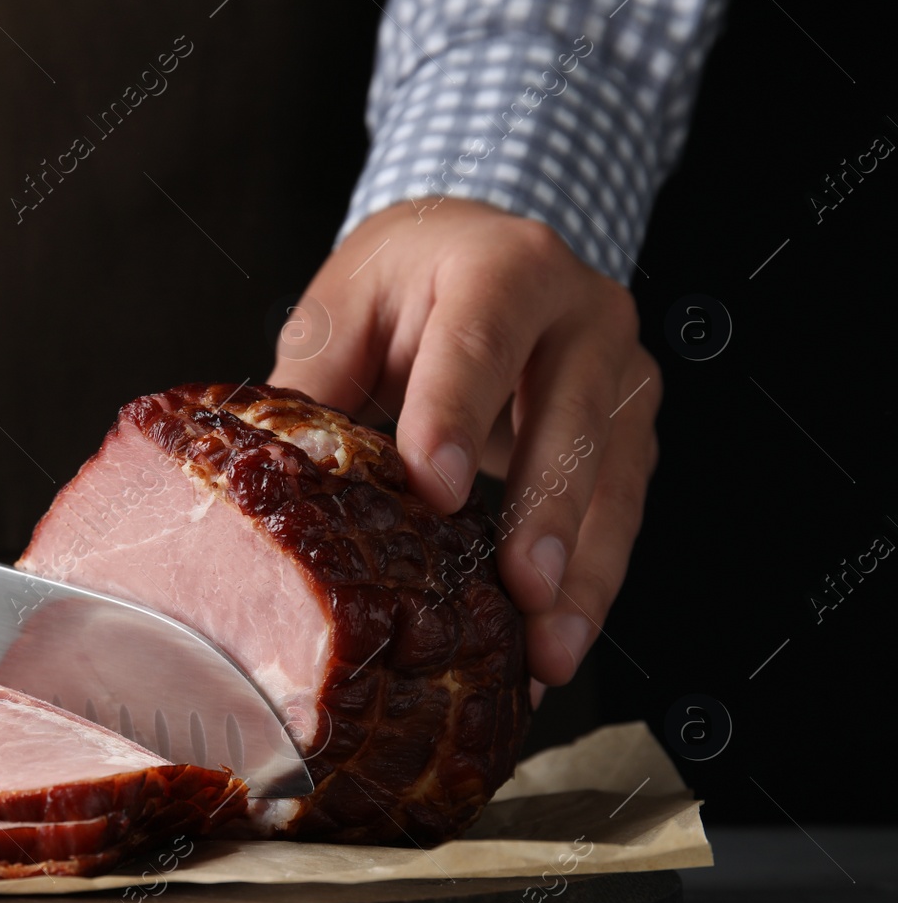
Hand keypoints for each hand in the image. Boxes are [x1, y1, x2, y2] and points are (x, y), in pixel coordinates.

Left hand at [269, 198, 660, 694]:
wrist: (472, 251)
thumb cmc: (401, 286)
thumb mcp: (342, 311)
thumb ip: (314, 387)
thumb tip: (271, 484)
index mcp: (503, 265)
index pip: (481, 338)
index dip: (456, 413)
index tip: (434, 491)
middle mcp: (582, 311)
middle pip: (571, 415)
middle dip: (547, 510)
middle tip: (521, 590)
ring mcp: (621, 372)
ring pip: (614, 477)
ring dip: (584, 573)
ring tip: (549, 652)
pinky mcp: (631, 430)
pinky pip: (622, 512)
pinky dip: (591, 585)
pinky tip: (556, 644)